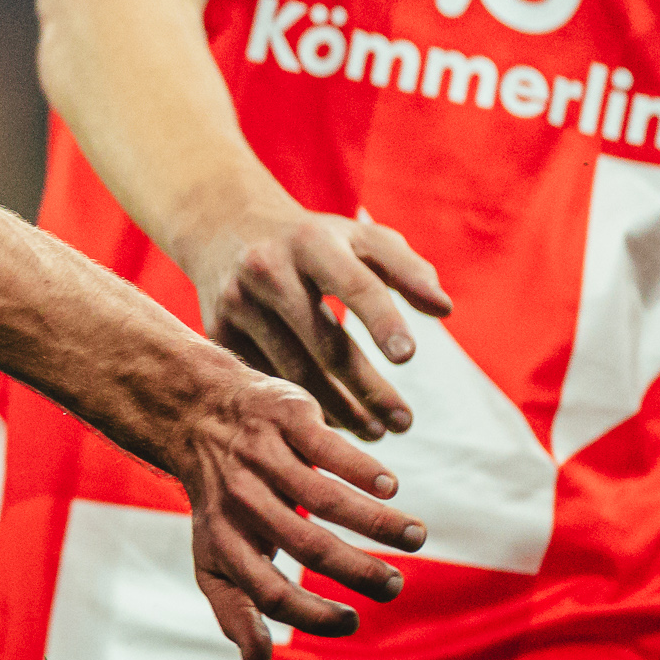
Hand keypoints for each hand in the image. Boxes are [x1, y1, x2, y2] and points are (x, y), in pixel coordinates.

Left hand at [148, 359, 426, 659]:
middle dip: (358, 571)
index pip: (268, 591)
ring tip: (415, 536)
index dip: (312, 614)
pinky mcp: (283, 415)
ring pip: (324, 497)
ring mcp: (259, 455)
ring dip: (377, 522)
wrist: (195, 413)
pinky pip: (328, 448)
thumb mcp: (213, 554)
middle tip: (395, 586)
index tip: (353, 621)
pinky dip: (364, 471)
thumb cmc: (219, 500)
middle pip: (306, 545)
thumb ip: (235, 608)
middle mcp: (238, 499)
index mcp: (222, 540)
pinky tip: (390, 489)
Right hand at [173, 201, 454, 441]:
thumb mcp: (359, 237)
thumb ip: (408, 268)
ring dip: (340, 409)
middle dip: (369, 388)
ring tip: (377, 432)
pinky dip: (301, 405)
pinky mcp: (217, 329)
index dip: (383, 321)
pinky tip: (331, 424)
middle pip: (324, 342)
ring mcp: (237, 301)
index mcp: (311, 241)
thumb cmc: (313, 240)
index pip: (355, 284)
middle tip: (404, 422)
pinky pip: (265, 378)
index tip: (410, 358)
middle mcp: (267, 269)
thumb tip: (443, 309)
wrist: (224, 227)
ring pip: (294, 370)